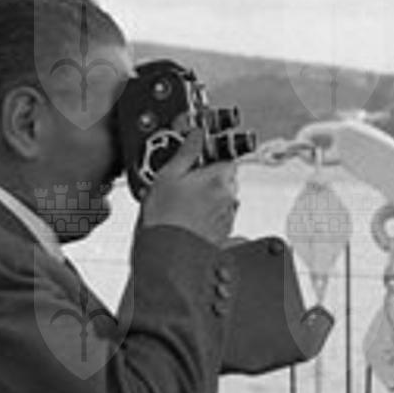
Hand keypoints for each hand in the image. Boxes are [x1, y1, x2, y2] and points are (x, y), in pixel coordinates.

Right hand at [139, 126, 239, 243]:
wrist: (166, 257)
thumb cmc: (164, 219)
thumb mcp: (167, 176)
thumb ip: (187, 152)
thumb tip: (196, 134)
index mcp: (218, 179)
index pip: (227, 159)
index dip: (211, 159)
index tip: (198, 162)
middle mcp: (229, 198)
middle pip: (227, 180)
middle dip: (210, 179)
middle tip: (186, 183)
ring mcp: (228, 218)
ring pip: (223, 200)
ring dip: (209, 198)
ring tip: (183, 204)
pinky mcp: (224, 236)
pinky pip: (220, 218)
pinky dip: (209, 216)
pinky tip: (189, 220)